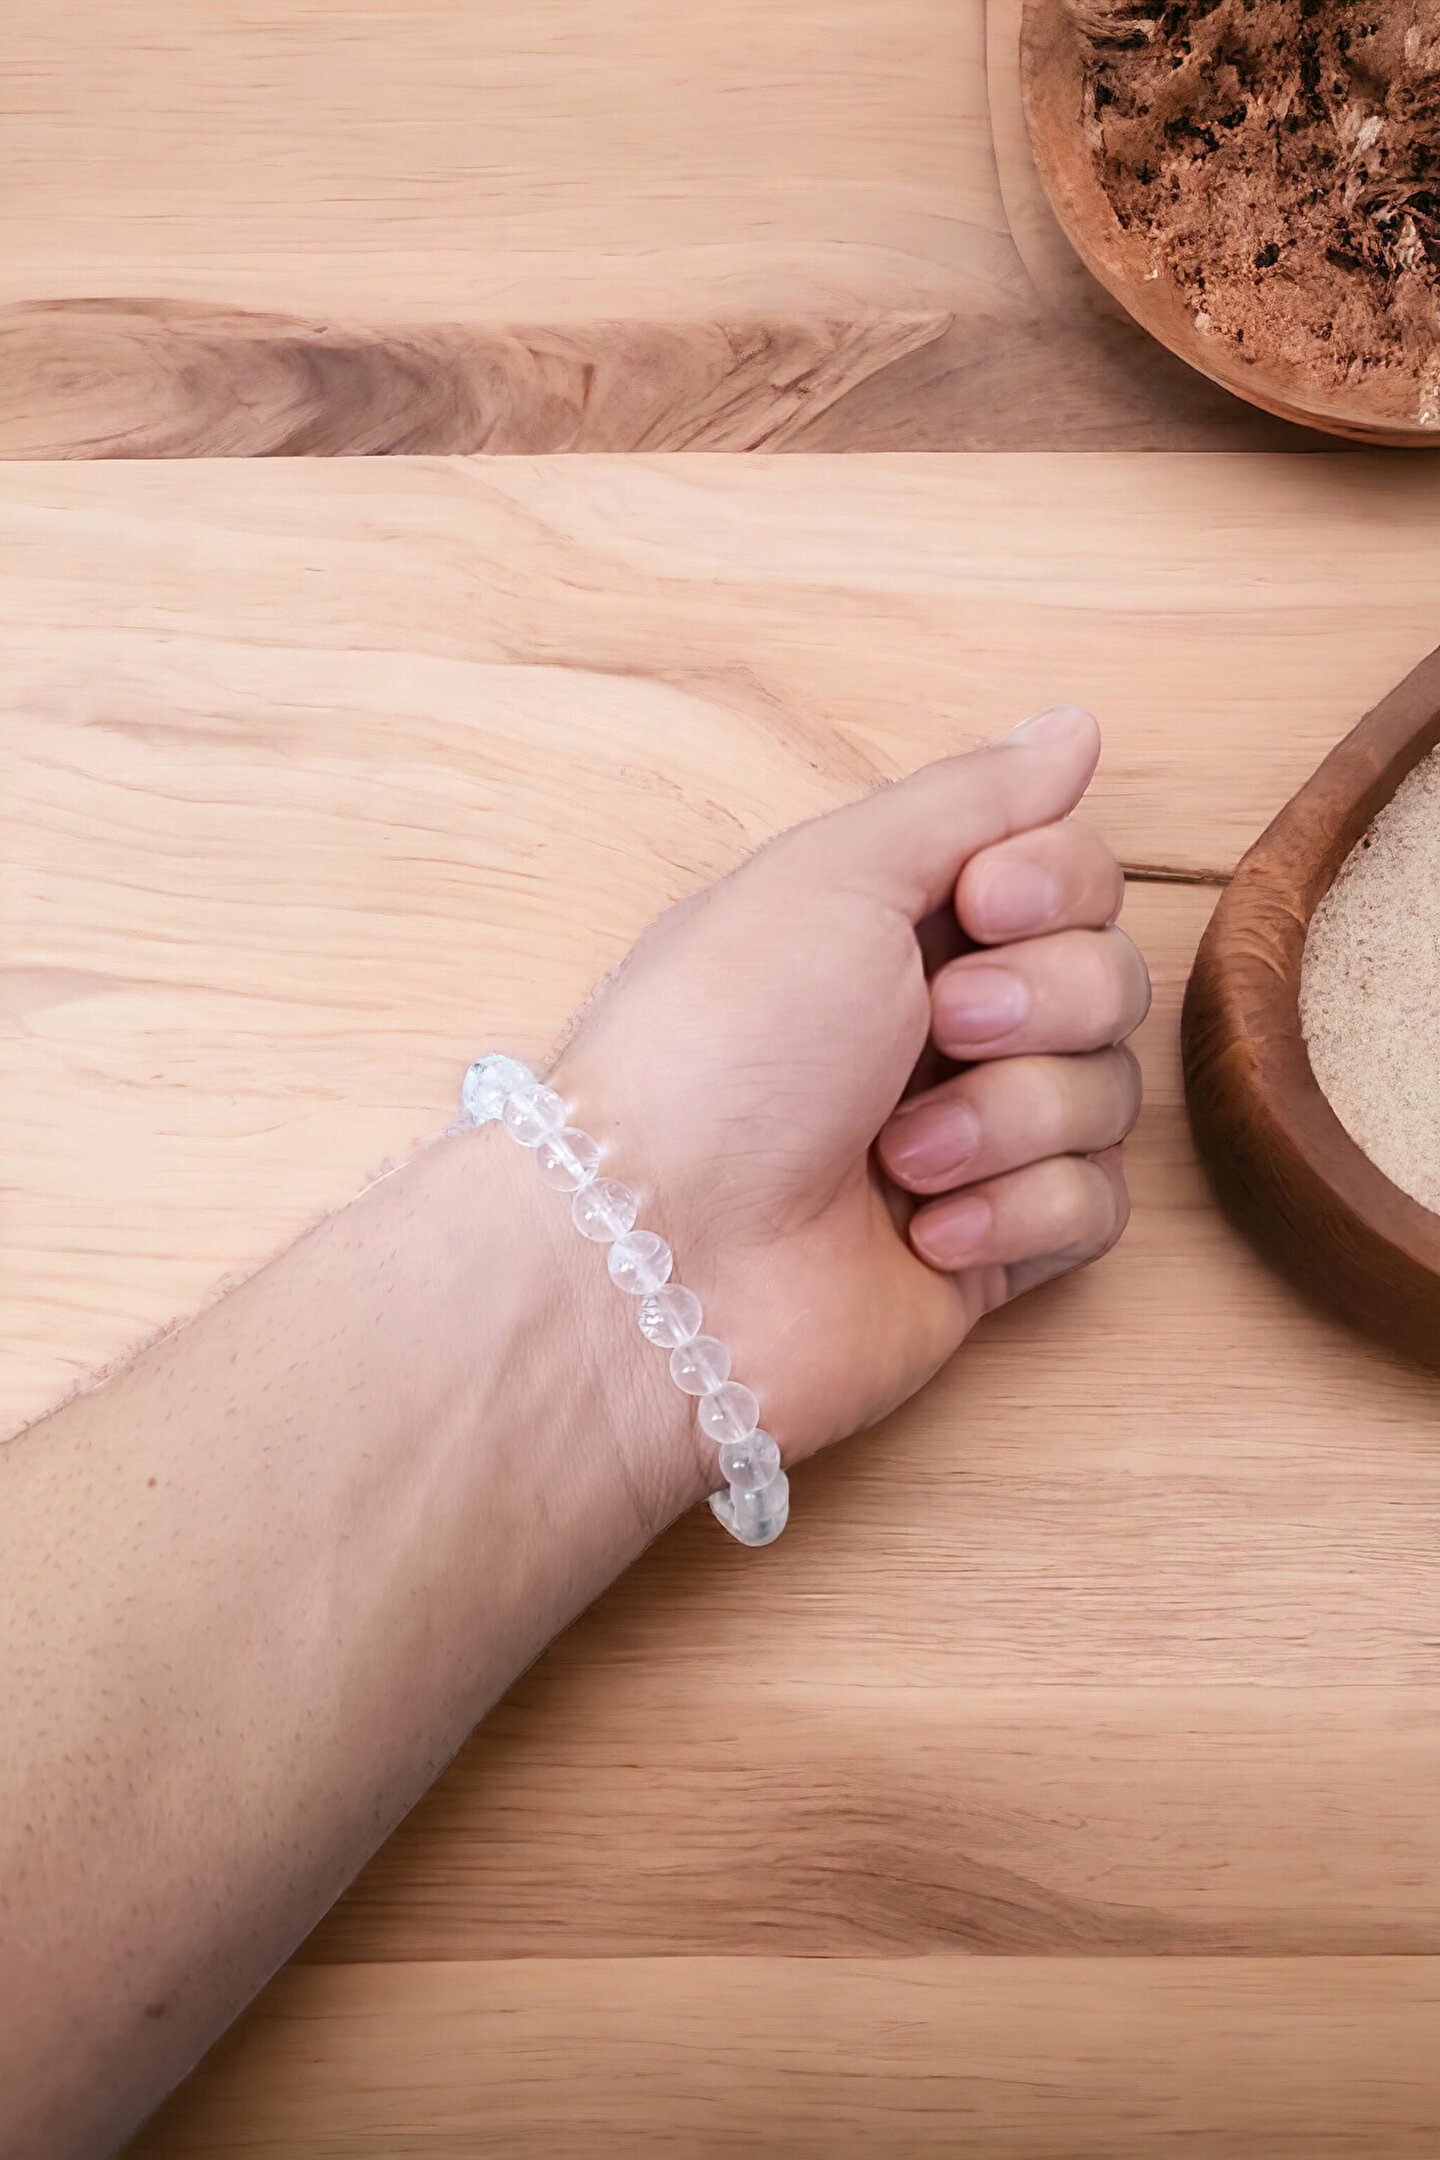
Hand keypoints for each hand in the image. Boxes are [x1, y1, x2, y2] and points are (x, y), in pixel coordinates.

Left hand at [551, 706, 1148, 1495]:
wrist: (665, 1255)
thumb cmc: (720, 1047)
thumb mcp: (833, 875)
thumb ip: (970, 799)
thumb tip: (1072, 729)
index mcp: (900, 923)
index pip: (1073, 869)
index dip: (1057, 884)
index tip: (983, 905)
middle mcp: (943, 1023)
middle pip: (1110, 977)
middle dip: (1040, 1003)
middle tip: (941, 1028)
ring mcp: (973, 1141)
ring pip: (1109, 1096)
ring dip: (1009, 1119)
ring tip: (897, 1156)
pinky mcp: (991, 1248)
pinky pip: (1093, 1208)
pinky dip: (1016, 1214)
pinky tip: (920, 1232)